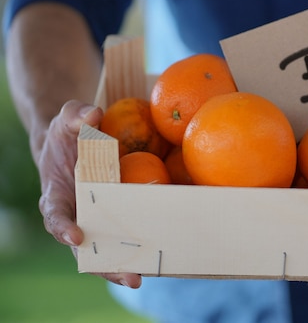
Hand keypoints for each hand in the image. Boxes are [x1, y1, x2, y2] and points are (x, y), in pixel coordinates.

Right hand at [37, 100, 141, 287]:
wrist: (79, 141)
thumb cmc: (70, 132)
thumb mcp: (68, 119)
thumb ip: (75, 115)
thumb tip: (93, 114)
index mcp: (58, 195)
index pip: (56, 215)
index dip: (64, 228)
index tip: (76, 236)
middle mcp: (77, 215)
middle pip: (87, 248)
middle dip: (106, 265)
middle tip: (129, 277)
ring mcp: (99, 220)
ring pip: (110, 251)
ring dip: (127, 266)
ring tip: (145, 279)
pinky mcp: (121, 217)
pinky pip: (132, 233)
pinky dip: (145, 245)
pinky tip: (165, 255)